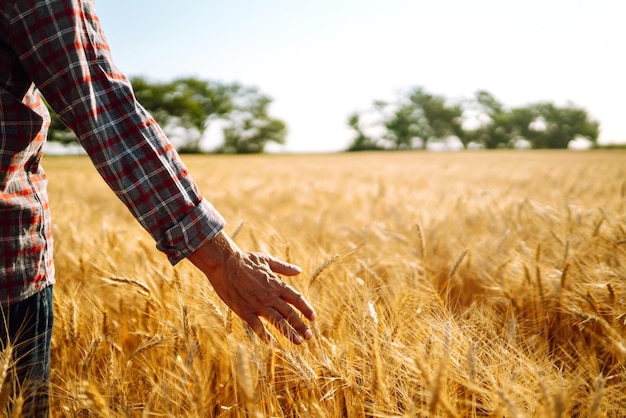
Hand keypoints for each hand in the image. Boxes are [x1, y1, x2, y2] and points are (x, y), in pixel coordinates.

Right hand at [187, 231, 315, 344]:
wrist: (224, 263)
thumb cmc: (245, 260)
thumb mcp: (266, 260)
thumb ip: (283, 267)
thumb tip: (299, 270)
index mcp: (276, 284)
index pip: (296, 299)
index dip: (306, 309)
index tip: (313, 318)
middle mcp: (270, 296)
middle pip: (290, 313)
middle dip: (300, 325)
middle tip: (309, 337)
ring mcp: (257, 305)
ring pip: (277, 322)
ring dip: (288, 332)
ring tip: (298, 342)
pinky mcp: (244, 311)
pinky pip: (257, 327)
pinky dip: (266, 336)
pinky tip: (273, 344)